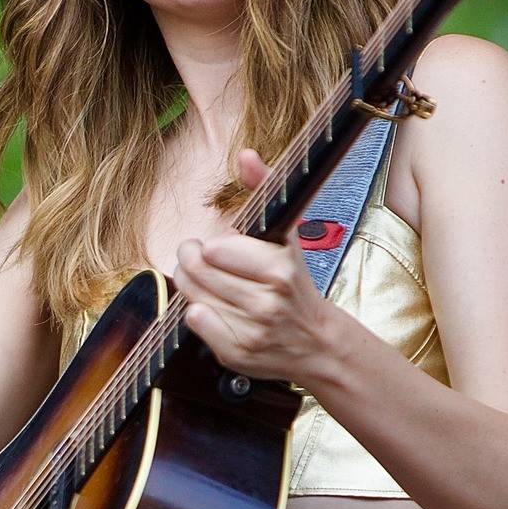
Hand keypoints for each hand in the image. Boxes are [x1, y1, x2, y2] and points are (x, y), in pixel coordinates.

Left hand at [172, 149, 340, 380]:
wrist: (315, 341)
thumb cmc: (293, 281)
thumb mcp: (285, 234)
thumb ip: (264, 189)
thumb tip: (245, 154)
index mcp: (280, 268)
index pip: (214, 249)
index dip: (208, 246)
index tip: (216, 247)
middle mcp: (268, 301)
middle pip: (196, 273)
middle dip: (192, 263)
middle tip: (201, 262)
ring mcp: (253, 330)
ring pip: (192, 296)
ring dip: (193, 287)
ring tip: (209, 284)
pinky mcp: (238, 353)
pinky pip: (195, 323)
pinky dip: (197, 314)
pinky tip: (214, 309)